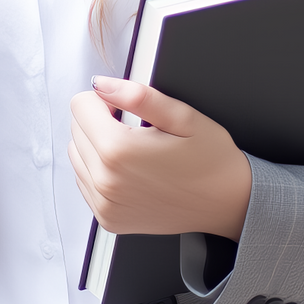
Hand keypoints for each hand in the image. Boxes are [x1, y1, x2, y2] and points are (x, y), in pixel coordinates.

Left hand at [68, 76, 251, 241]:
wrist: (228, 203)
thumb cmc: (210, 160)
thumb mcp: (182, 116)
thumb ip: (137, 95)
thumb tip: (102, 84)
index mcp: (119, 151)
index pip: (80, 105)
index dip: (106, 98)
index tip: (127, 109)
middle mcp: (105, 182)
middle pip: (75, 128)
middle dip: (99, 120)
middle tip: (135, 128)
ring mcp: (105, 204)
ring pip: (76, 154)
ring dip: (96, 145)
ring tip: (133, 149)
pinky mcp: (108, 219)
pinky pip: (85, 182)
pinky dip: (99, 170)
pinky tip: (129, 169)